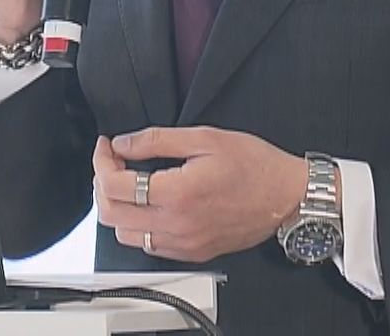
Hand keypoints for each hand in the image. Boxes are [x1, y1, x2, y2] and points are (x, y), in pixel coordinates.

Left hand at [93, 127, 308, 263]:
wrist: (287, 197)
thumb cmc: (254, 165)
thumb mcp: (205, 138)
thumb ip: (157, 140)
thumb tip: (123, 143)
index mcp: (178, 193)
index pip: (115, 184)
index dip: (102, 160)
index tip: (107, 146)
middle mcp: (177, 224)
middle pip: (111, 214)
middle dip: (102, 184)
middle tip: (112, 162)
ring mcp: (184, 243)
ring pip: (125, 235)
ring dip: (117, 207)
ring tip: (128, 183)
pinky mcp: (193, 252)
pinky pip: (149, 246)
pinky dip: (138, 225)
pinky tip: (149, 203)